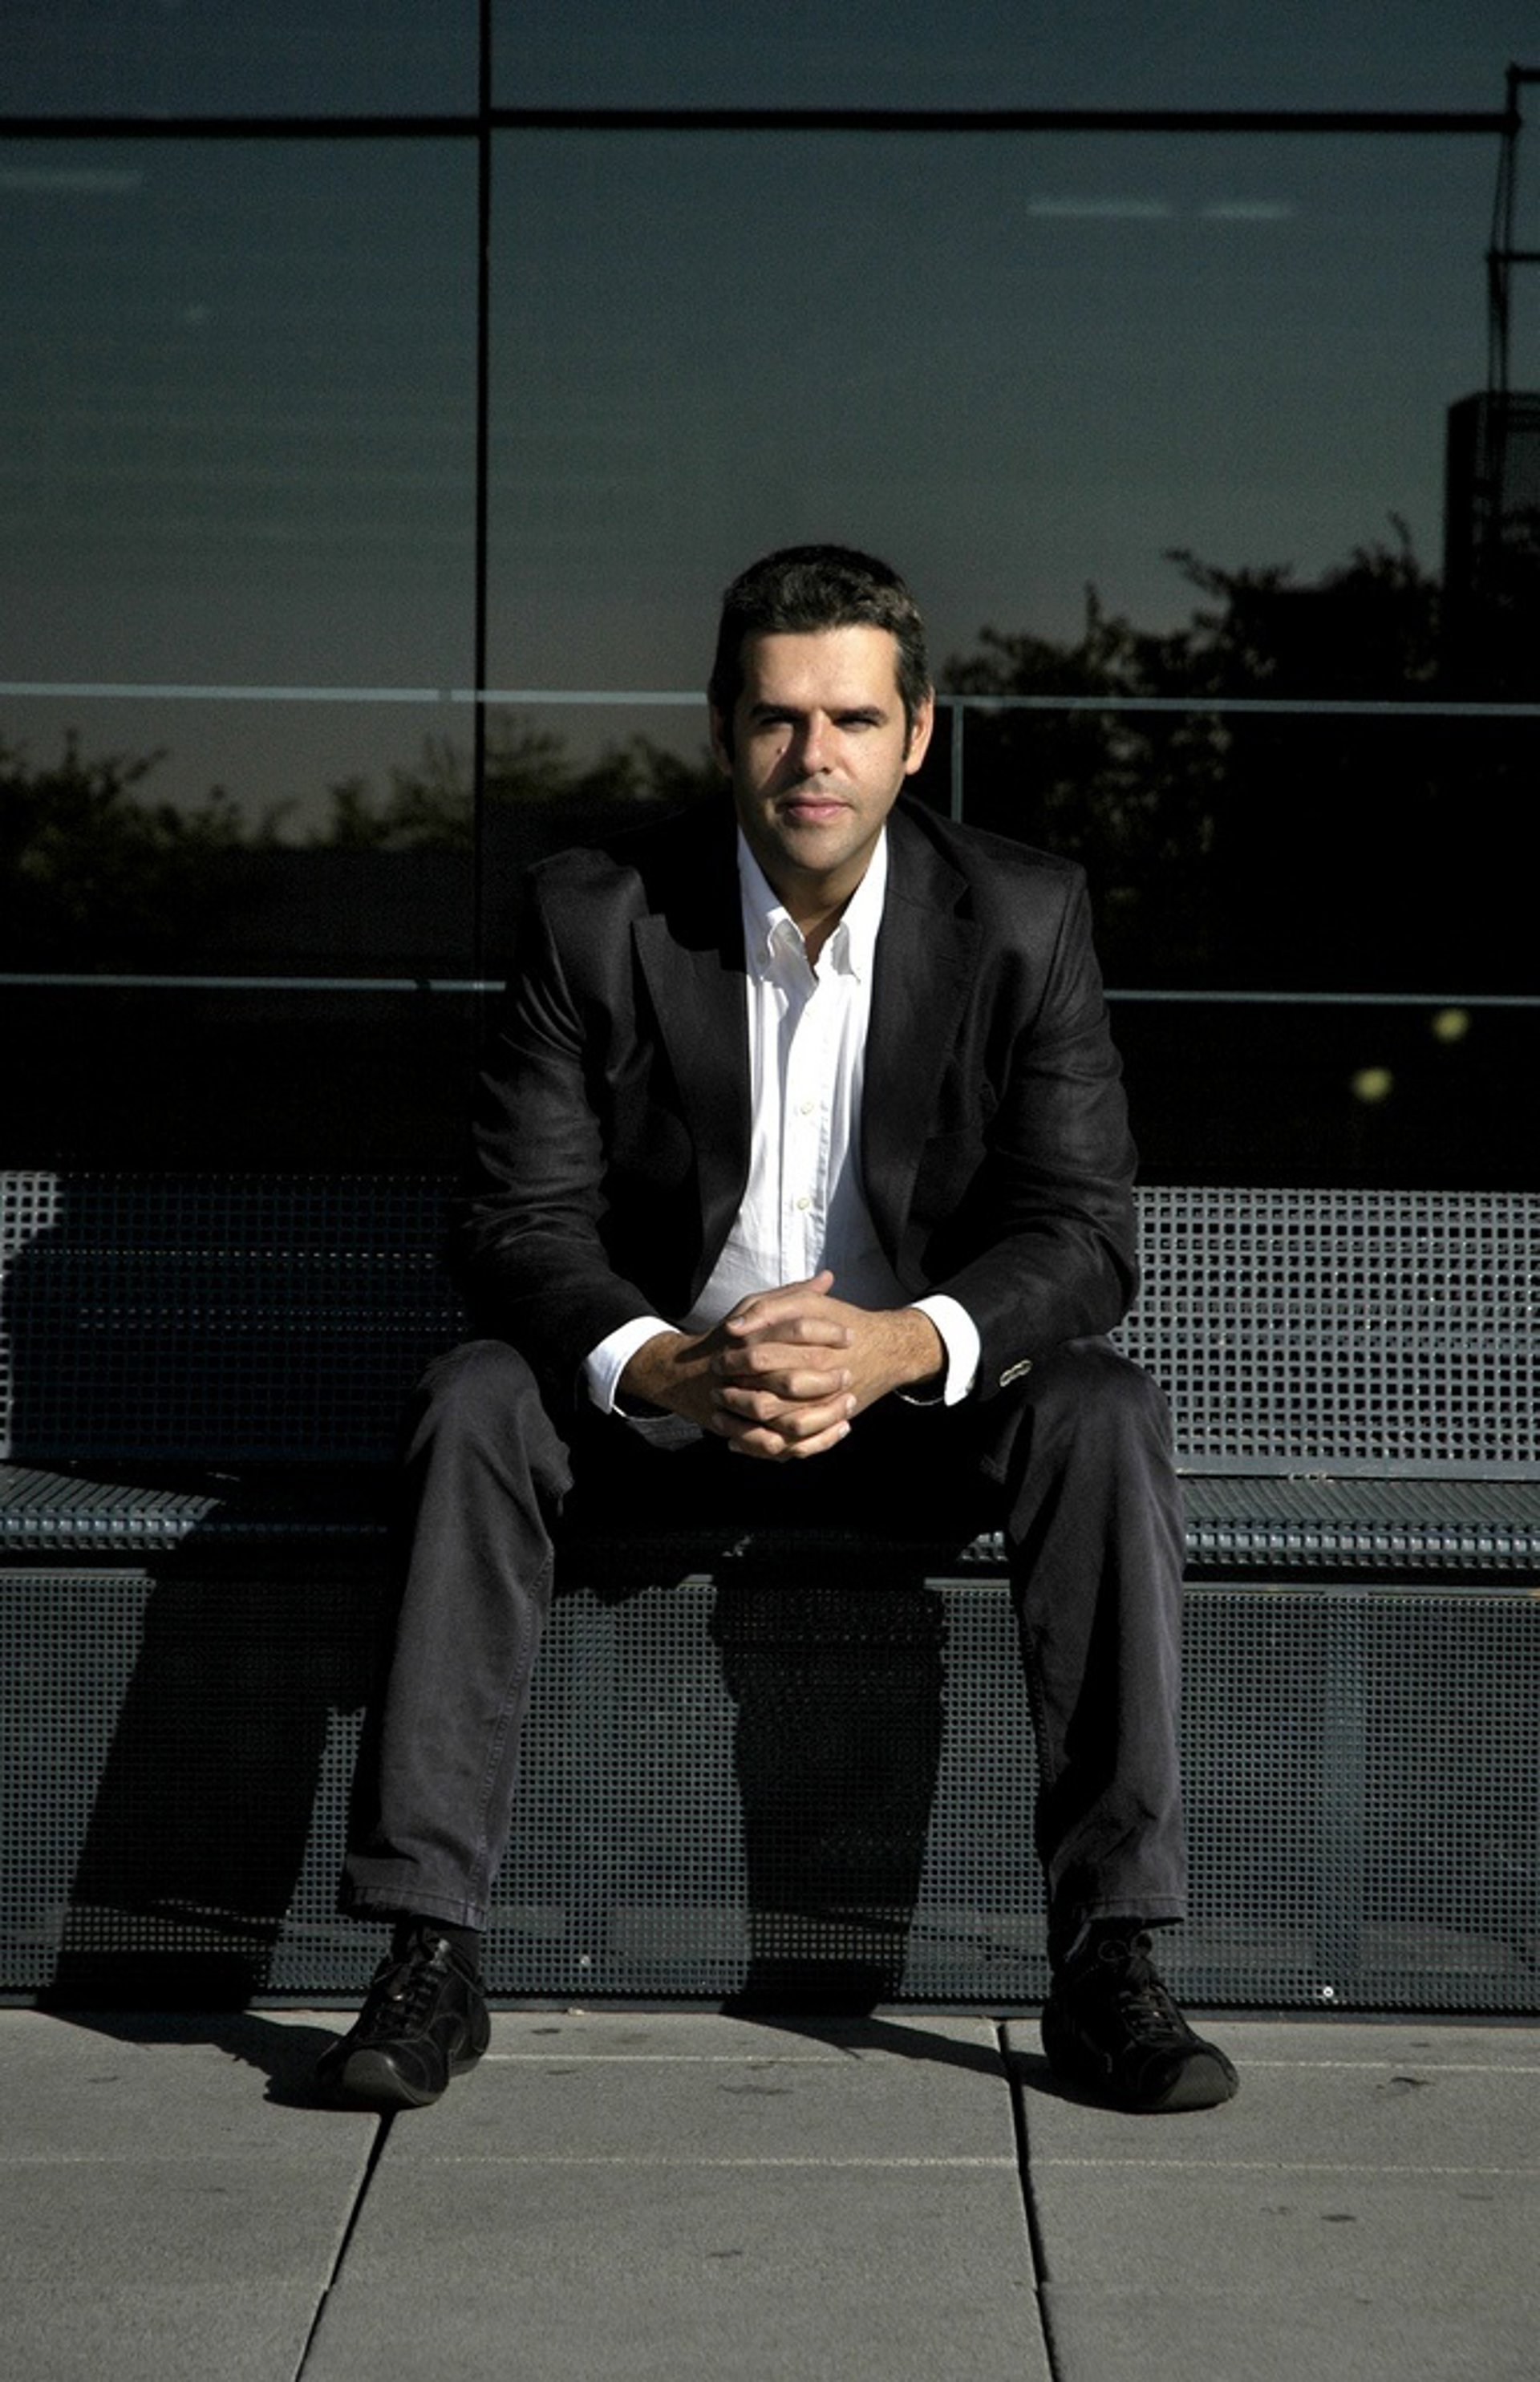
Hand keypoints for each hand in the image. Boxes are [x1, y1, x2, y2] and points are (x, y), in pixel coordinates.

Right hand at [619, 1273, 942, 1461]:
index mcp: (749, 1337)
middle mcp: (743, 1373)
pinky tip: (837, 1430)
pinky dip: (811, 1442)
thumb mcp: (754, 1308)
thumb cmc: (729, 1339)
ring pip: (788, 1418)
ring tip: (849, 1405)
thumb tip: (827, 1278)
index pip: (793, 1331)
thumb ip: (791, 1296)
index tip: (849, 1335)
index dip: (825, 1333)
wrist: (683, 1376)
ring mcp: (742, 1405)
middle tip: (849, 1373)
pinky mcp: (744, 1431)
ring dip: (823, 1414)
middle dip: (826, 1378)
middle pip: (791, 1378)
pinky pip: (779, 1444)